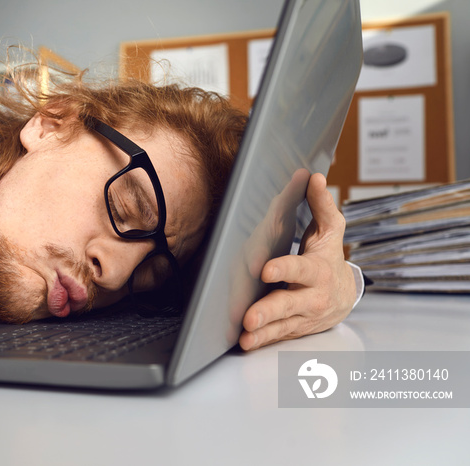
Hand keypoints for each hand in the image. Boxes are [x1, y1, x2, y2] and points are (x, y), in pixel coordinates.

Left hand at [239, 173, 355, 349]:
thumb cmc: (329, 257)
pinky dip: (262, 341)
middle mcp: (311, 296)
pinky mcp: (292, 328)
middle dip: (269, 310)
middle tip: (250, 316)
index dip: (285, 268)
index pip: (301, 268)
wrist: (345, 295)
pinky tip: (246, 344)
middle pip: (289, 304)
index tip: (266, 270)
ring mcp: (302, 316)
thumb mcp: (330, 231)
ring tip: (245, 334)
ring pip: (281, 325)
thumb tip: (313, 178)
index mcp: (318, 270)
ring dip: (262, 331)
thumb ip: (321, 205)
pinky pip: (276, 336)